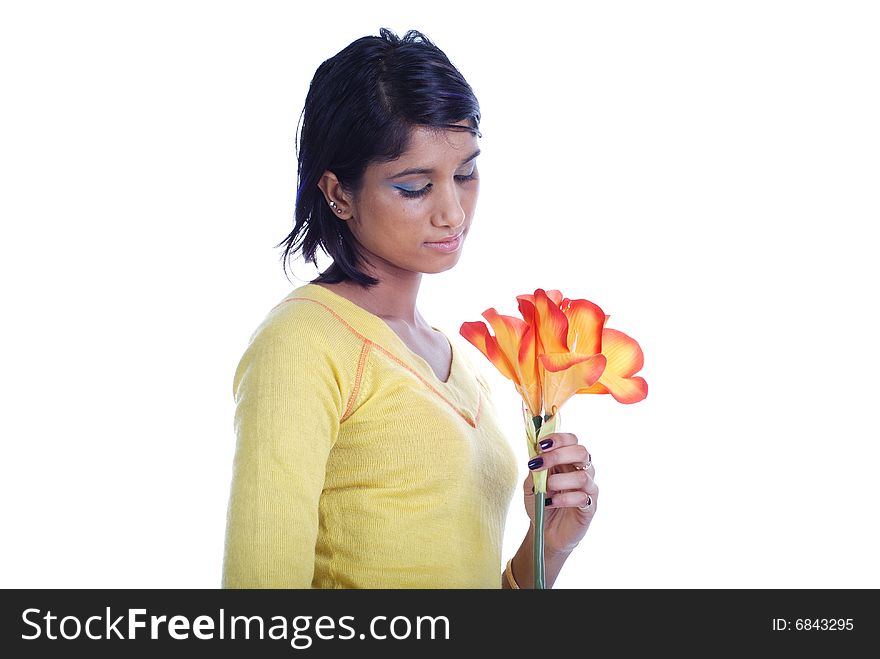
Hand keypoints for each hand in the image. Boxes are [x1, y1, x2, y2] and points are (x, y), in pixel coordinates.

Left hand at [523, 432, 597, 554]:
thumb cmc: (541, 503)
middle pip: (581, 452)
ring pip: (582, 476)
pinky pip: (583, 498)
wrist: (546, 532)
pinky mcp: (590, 507)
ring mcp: (588, 489)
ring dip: (560, 480)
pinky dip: (564, 499)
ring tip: (546, 488)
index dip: (559, 438)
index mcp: (568, 460)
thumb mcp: (531, 485)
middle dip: (558, 455)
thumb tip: (535, 453)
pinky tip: (551, 503)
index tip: (541, 445)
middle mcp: (582, 471)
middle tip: (539, 464)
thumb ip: (534, 469)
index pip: (571, 440)